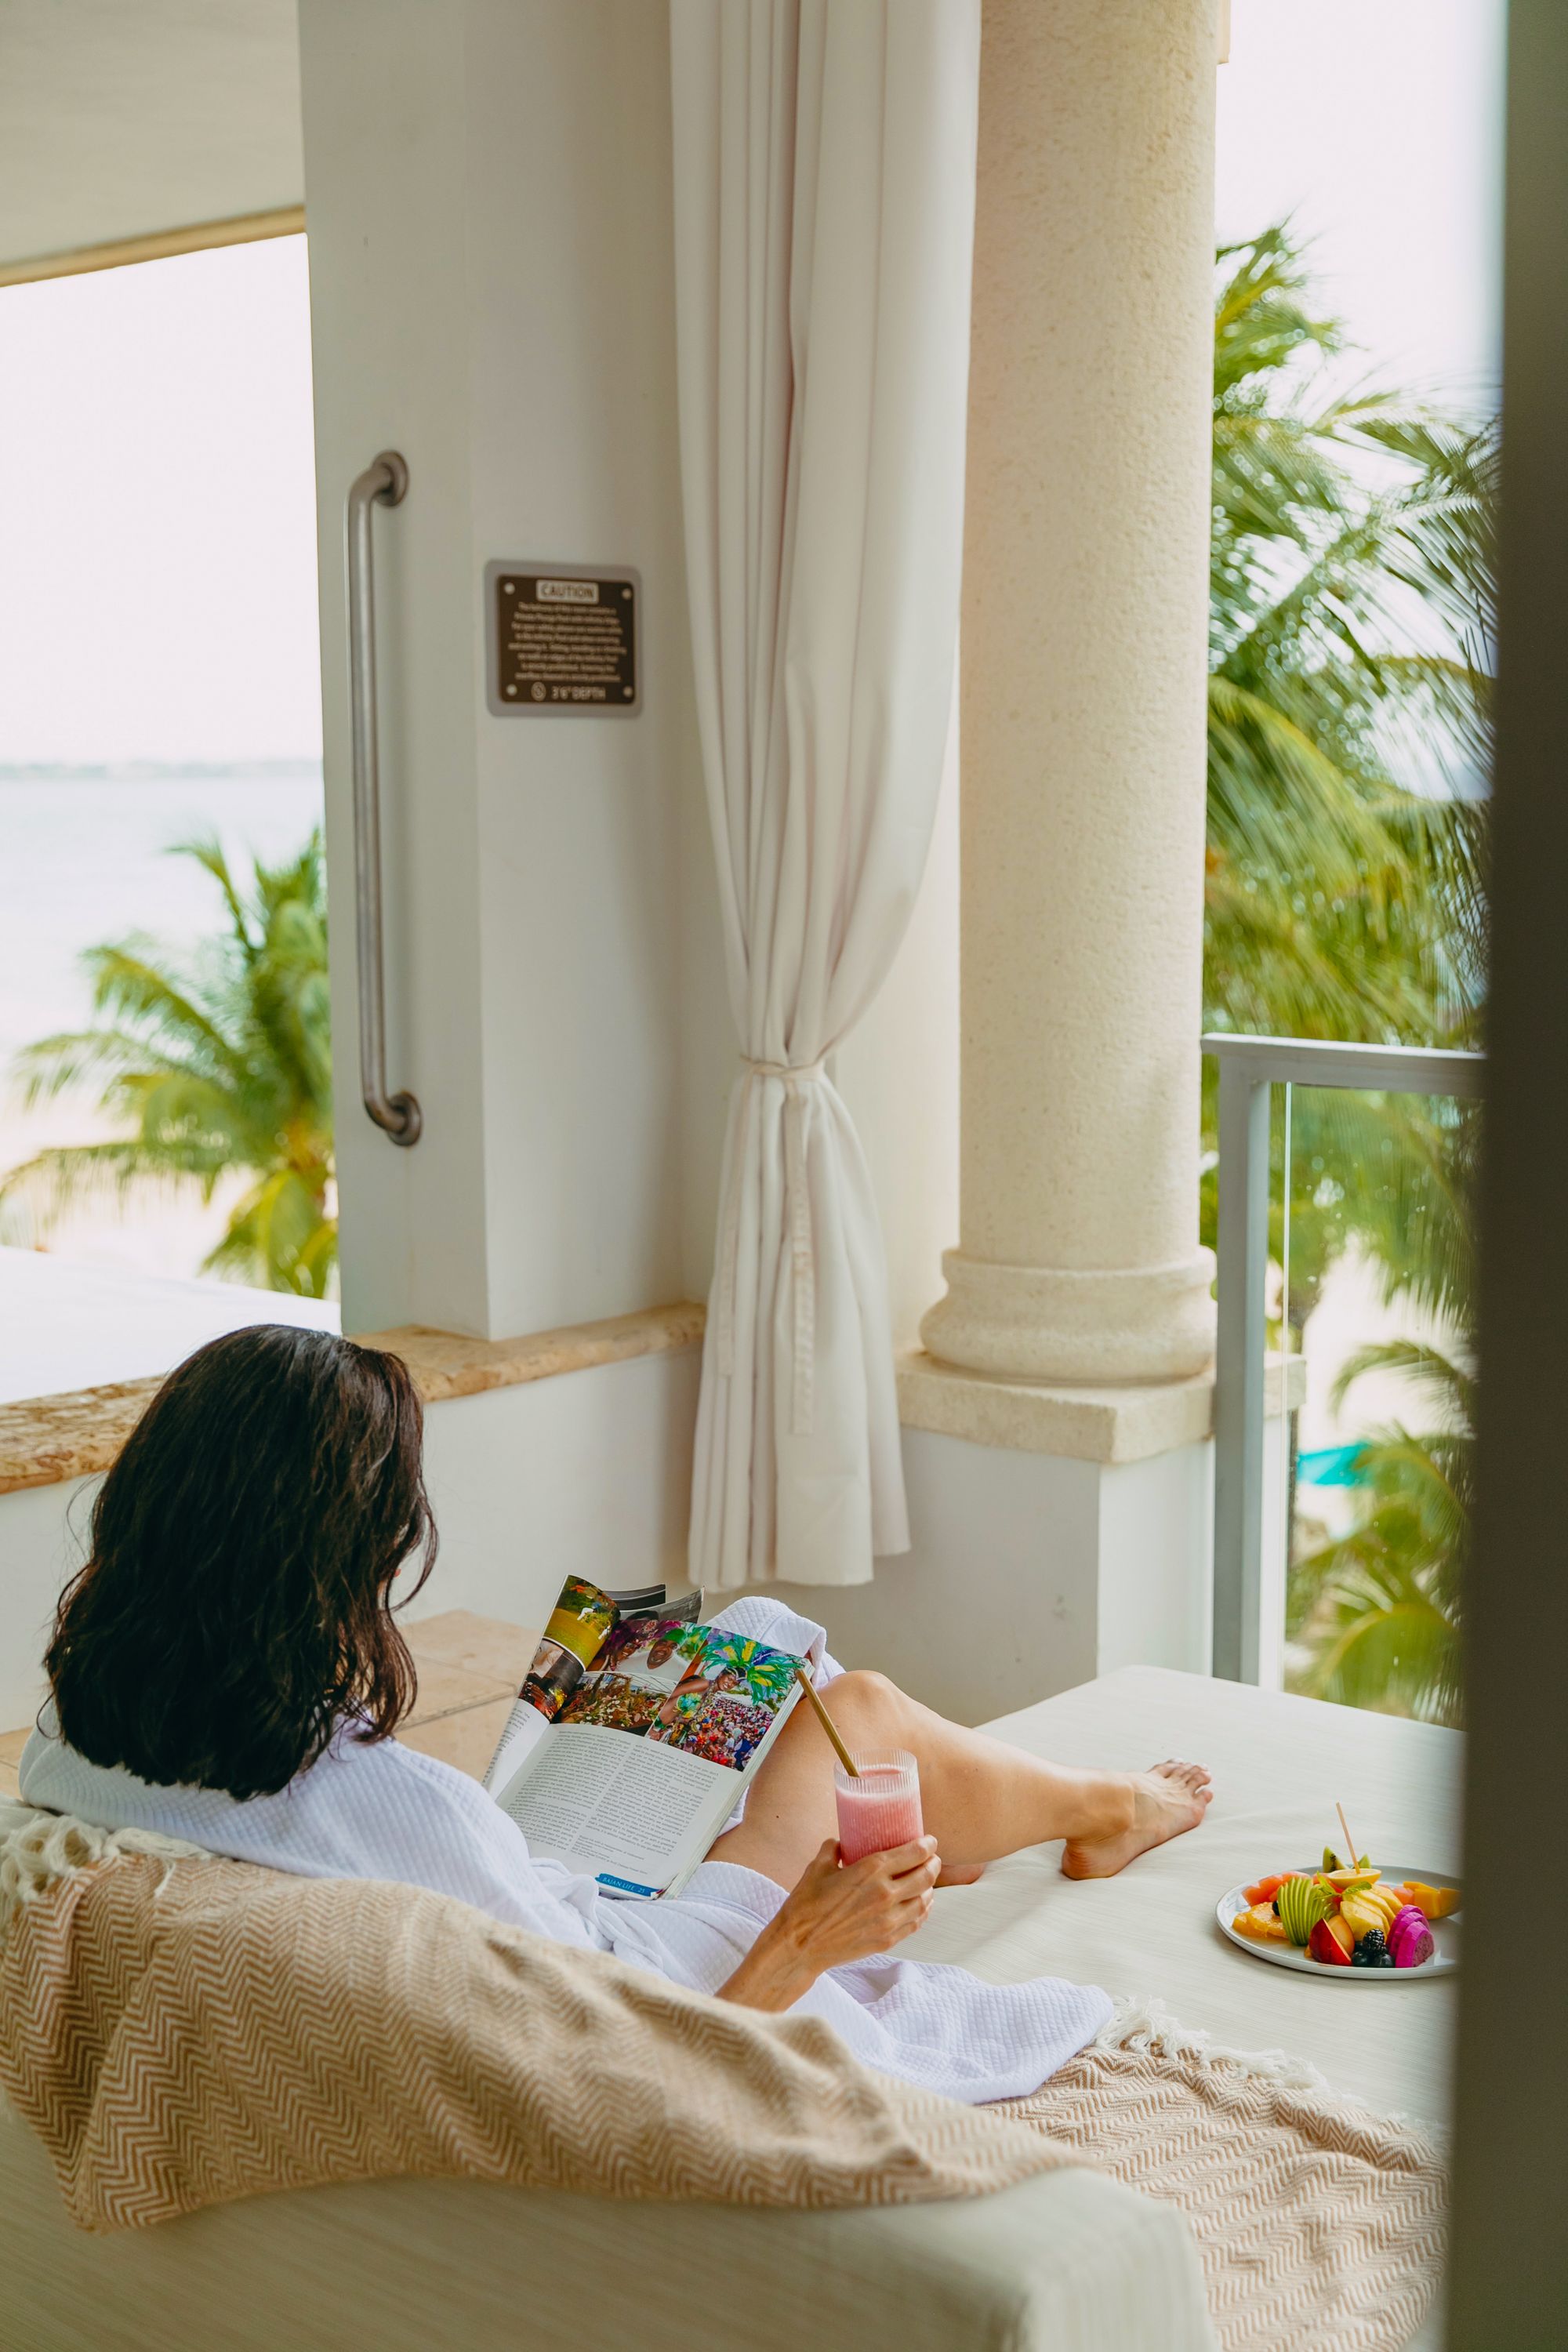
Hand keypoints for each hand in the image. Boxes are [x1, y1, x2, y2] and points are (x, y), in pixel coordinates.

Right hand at [715, 1836, 940, 2012]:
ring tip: (927, 1881)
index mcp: (871, 1870)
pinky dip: (923, 1911)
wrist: (800, 1945)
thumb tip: (841, 1842)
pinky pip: (916, 1922)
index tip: (930, 1841)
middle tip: (933, 1858)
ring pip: (924, 1900)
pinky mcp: (887, 1940)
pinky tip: (921, 1905)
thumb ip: (833, 1849)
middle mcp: (886, 1894)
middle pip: (926, 1875)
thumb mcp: (818, 1866)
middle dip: (934, 1863)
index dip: (928, 1845)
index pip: (914, 1853)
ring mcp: (889, 1920)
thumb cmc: (806, 1904)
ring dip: (930, 1888)